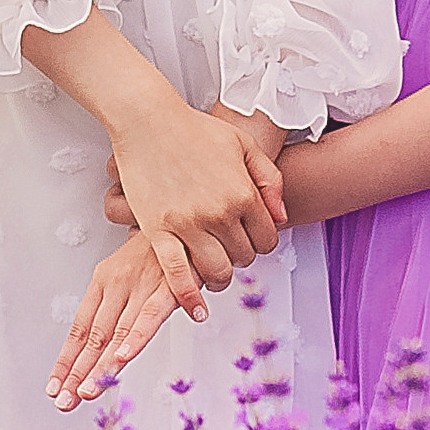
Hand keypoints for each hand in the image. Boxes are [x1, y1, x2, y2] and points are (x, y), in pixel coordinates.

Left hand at [51, 232, 191, 404]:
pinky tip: (123, 357)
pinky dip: (135, 337)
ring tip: (87, 392)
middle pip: (93, 336)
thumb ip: (118, 305)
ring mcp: (141, 284)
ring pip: (117, 332)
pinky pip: (150, 316)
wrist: (191, 217)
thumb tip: (102, 346)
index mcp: (104, 280)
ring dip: (101, 366)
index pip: (80, 328)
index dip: (67, 360)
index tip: (54, 387)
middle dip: (77, 372)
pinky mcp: (169, 286)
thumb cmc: (163, 249)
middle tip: (65, 401)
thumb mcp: (132, 271)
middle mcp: (117, 283)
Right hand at [109, 101, 285, 288]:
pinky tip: (195, 308)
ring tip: (214, 270)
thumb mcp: (244, 145)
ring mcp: (188, 224)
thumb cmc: (193, 129)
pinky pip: (177, 275)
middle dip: (240, 256)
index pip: (267, 240)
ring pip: (217, 271)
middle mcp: (219, 213)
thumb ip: (269, 180)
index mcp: (243, 193)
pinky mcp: (158, 231)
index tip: (249, 238)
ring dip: (219, 277)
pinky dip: (188, 296)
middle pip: (244, 257)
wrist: (148, 121)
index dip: (260, 242)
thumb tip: (281, 216)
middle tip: (228, 248)